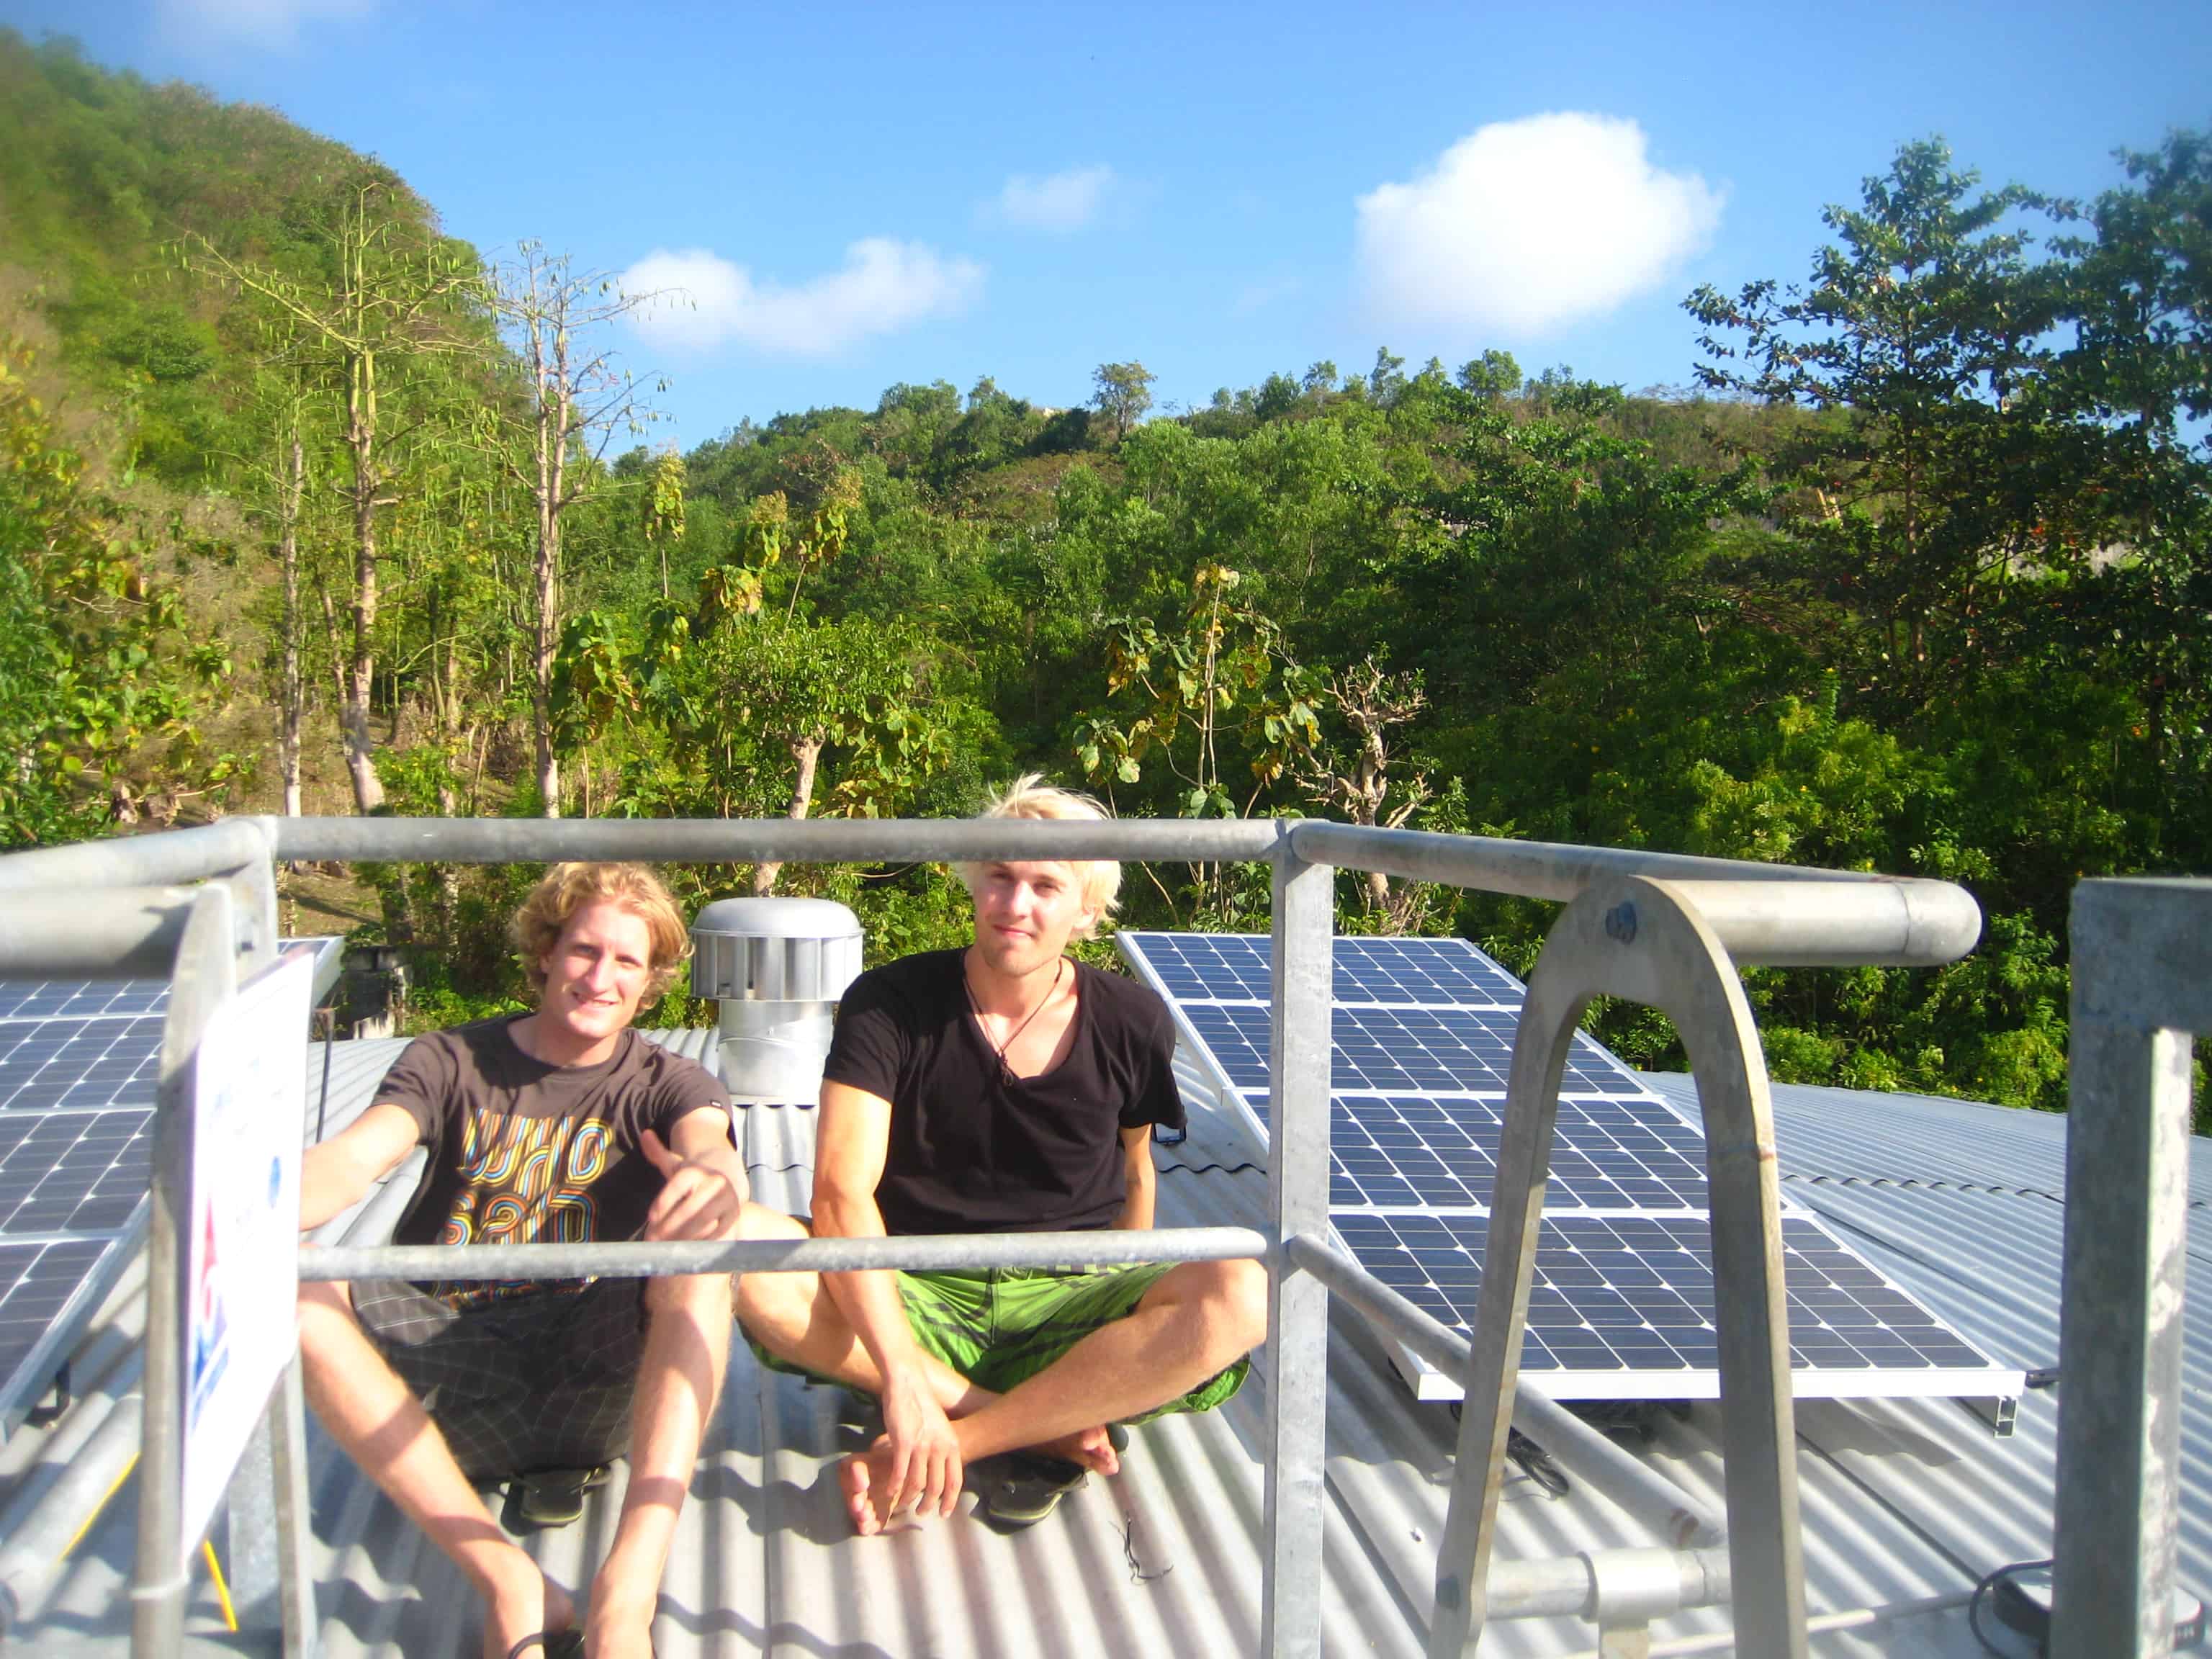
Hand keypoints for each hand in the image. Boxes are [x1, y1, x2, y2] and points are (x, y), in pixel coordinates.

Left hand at [640, 1129, 742, 1241]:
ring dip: (683, 1236)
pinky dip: (700, 1241)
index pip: (677, 1186)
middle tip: (652, 1239)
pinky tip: (685, 1246)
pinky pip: (716, 1232)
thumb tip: (645, 1135)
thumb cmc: (693, 1176)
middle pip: (690, 1209)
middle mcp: (714, 1183)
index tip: (650, 1217)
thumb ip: (658, 1153)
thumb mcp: (676, 1164)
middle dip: (669, 1226)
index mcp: (696, 1171)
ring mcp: (726, 1200)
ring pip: (704, 1223)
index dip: (663, 1203)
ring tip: (666, 1245)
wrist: (727, 1180)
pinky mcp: (733, 1216)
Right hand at [879, 1367, 962, 1520]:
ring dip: (910, 1499)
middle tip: (922, 1513)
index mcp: (952, 1444)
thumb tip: (942, 1468)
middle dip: (929, 1505)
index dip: (950, 1501)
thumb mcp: (941, 1427)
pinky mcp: (903, 1444)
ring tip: (903, 1505)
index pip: (955, 1481)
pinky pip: (900, 1474)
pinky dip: (895, 1487)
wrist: (909, 1382)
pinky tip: (890, 1491)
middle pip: (936, 1488)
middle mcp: (940, 1448)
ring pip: (917, 1485)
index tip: (944, 1513)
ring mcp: (922, 1447)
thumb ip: (943, 1446)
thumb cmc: (923, 1404)